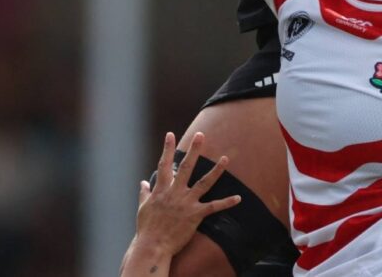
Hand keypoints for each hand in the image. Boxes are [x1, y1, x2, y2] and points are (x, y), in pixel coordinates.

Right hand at [132, 132, 240, 257]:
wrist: (153, 245)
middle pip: (186, 166)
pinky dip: (226, 202)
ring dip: (216, 170)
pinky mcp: (195, 215)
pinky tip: (238, 198)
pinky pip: (214, 207)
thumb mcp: (142, 207)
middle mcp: (175, 192)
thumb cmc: (146, 227)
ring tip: (225, 158)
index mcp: (161, 189)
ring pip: (204, 182)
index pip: (164, 164)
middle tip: (201, 135)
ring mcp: (186, 203)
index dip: (167, 148)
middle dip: (194, 149)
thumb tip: (143, 182)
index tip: (170, 134)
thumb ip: (144, 193)